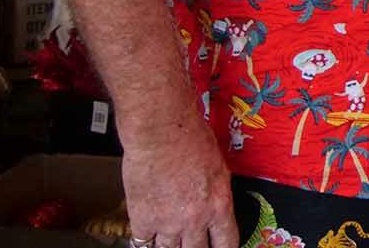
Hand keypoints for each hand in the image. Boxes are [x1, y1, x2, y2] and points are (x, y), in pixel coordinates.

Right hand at [123, 112, 236, 247]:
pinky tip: (148, 236)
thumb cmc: (191, 138)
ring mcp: (167, 223)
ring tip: (170, 242)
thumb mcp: (218, 168)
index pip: (227, 243)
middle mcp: (195, 219)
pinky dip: (145, 240)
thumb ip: (215, 193)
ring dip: (170, 247)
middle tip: (192, 245)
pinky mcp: (142, 220)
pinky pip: (143, 243)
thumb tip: (214, 205)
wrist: (161, 132)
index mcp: (219, 204)